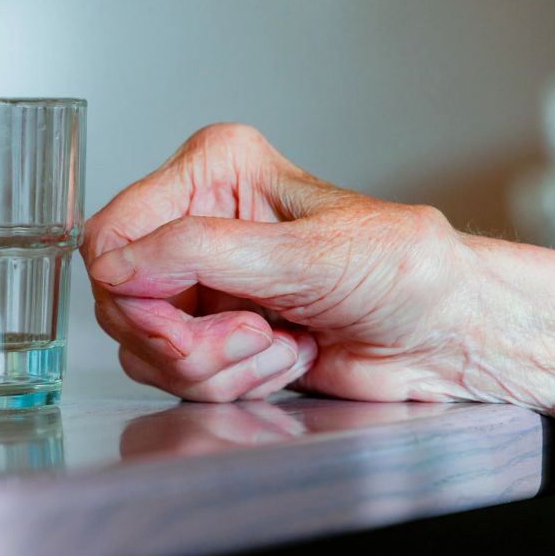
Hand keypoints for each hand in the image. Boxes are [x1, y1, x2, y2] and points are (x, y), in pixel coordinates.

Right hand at [82, 124, 554, 419]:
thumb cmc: (401, 272)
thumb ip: (201, 252)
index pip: (113, 233)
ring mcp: (203, 285)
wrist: (441, 333)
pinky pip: (178, 377)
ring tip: (283, 341)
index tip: (178, 323)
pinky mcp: (214, 334)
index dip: (131, 288)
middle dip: (186, 339)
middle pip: (121, 300)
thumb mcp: (302, 255)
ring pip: (146, 348)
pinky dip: (231, 381)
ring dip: (217, 364)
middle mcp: (197, 225)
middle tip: (253, 334)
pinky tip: (285, 355)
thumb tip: (115, 264)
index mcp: (213, 174)